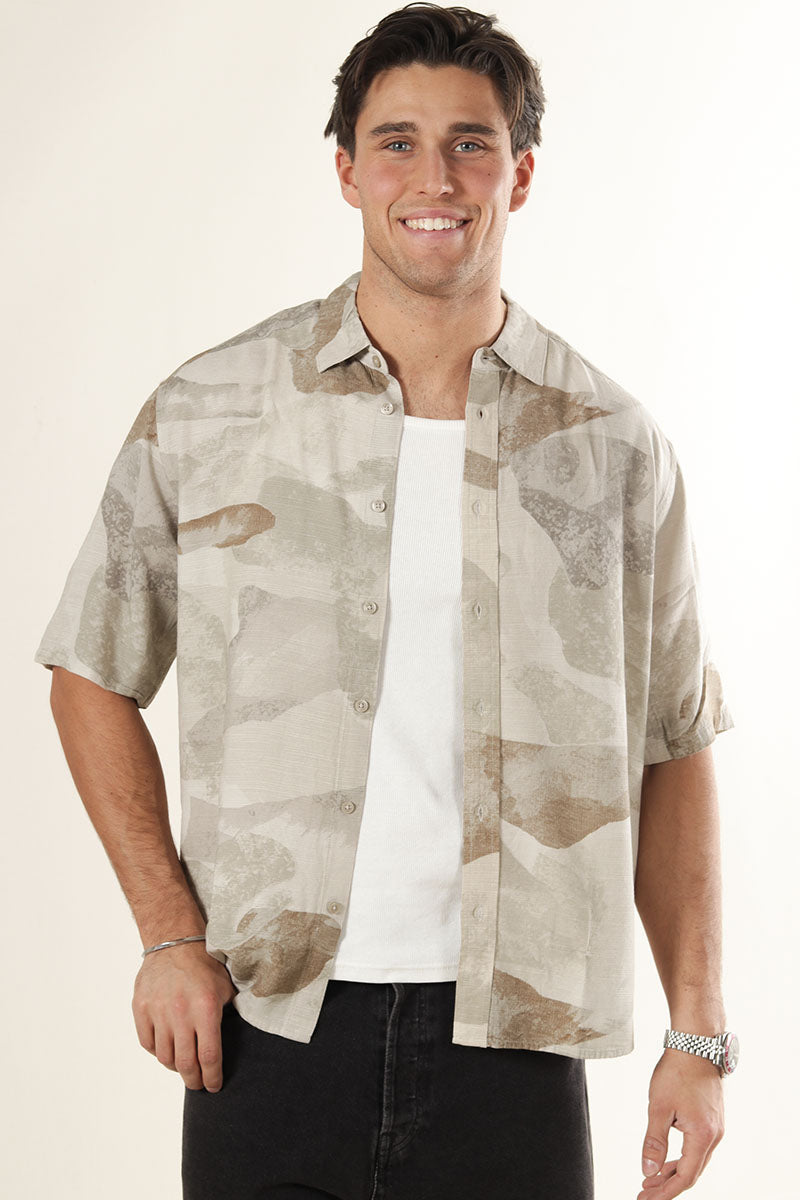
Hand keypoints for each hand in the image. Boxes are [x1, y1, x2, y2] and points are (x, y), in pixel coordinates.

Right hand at [132, 940, 236, 1092]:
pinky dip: (157, 1052)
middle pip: (186, 1064)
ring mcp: (158, 1012)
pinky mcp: (141, 1009)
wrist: (174, 940)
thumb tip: (238, 1036)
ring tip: (184, 1068)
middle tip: (199, 1084)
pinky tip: (167, 1050)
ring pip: (165, 1057)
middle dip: (194, 1080)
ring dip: (176, 1068)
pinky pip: (147, 1043)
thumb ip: (230, 1013)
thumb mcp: (227, 987)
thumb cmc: (204, 963)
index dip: (213, 1077)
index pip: (210, 1056)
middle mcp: (181, 1013)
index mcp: (206, 1008)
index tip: (215, 1086)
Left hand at [638, 1049, 724, 1199]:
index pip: (685, 1176)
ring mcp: (716, 1127)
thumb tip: (648, 1171)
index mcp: (703, 1135)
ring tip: (651, 1179)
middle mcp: (714, 1135)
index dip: (665, 1191)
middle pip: (692, 1172)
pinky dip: (682, 1157)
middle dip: (667, 1185)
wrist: (696, 1044)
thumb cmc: (678, 1070)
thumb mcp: (659, 1107)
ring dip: (674, 1171)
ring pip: (695, 1160)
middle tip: (645, 1192)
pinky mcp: (712, 1118)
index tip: (647, 1198)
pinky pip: (698, 1147)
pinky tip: (667, 1158)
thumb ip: (654, 1142)